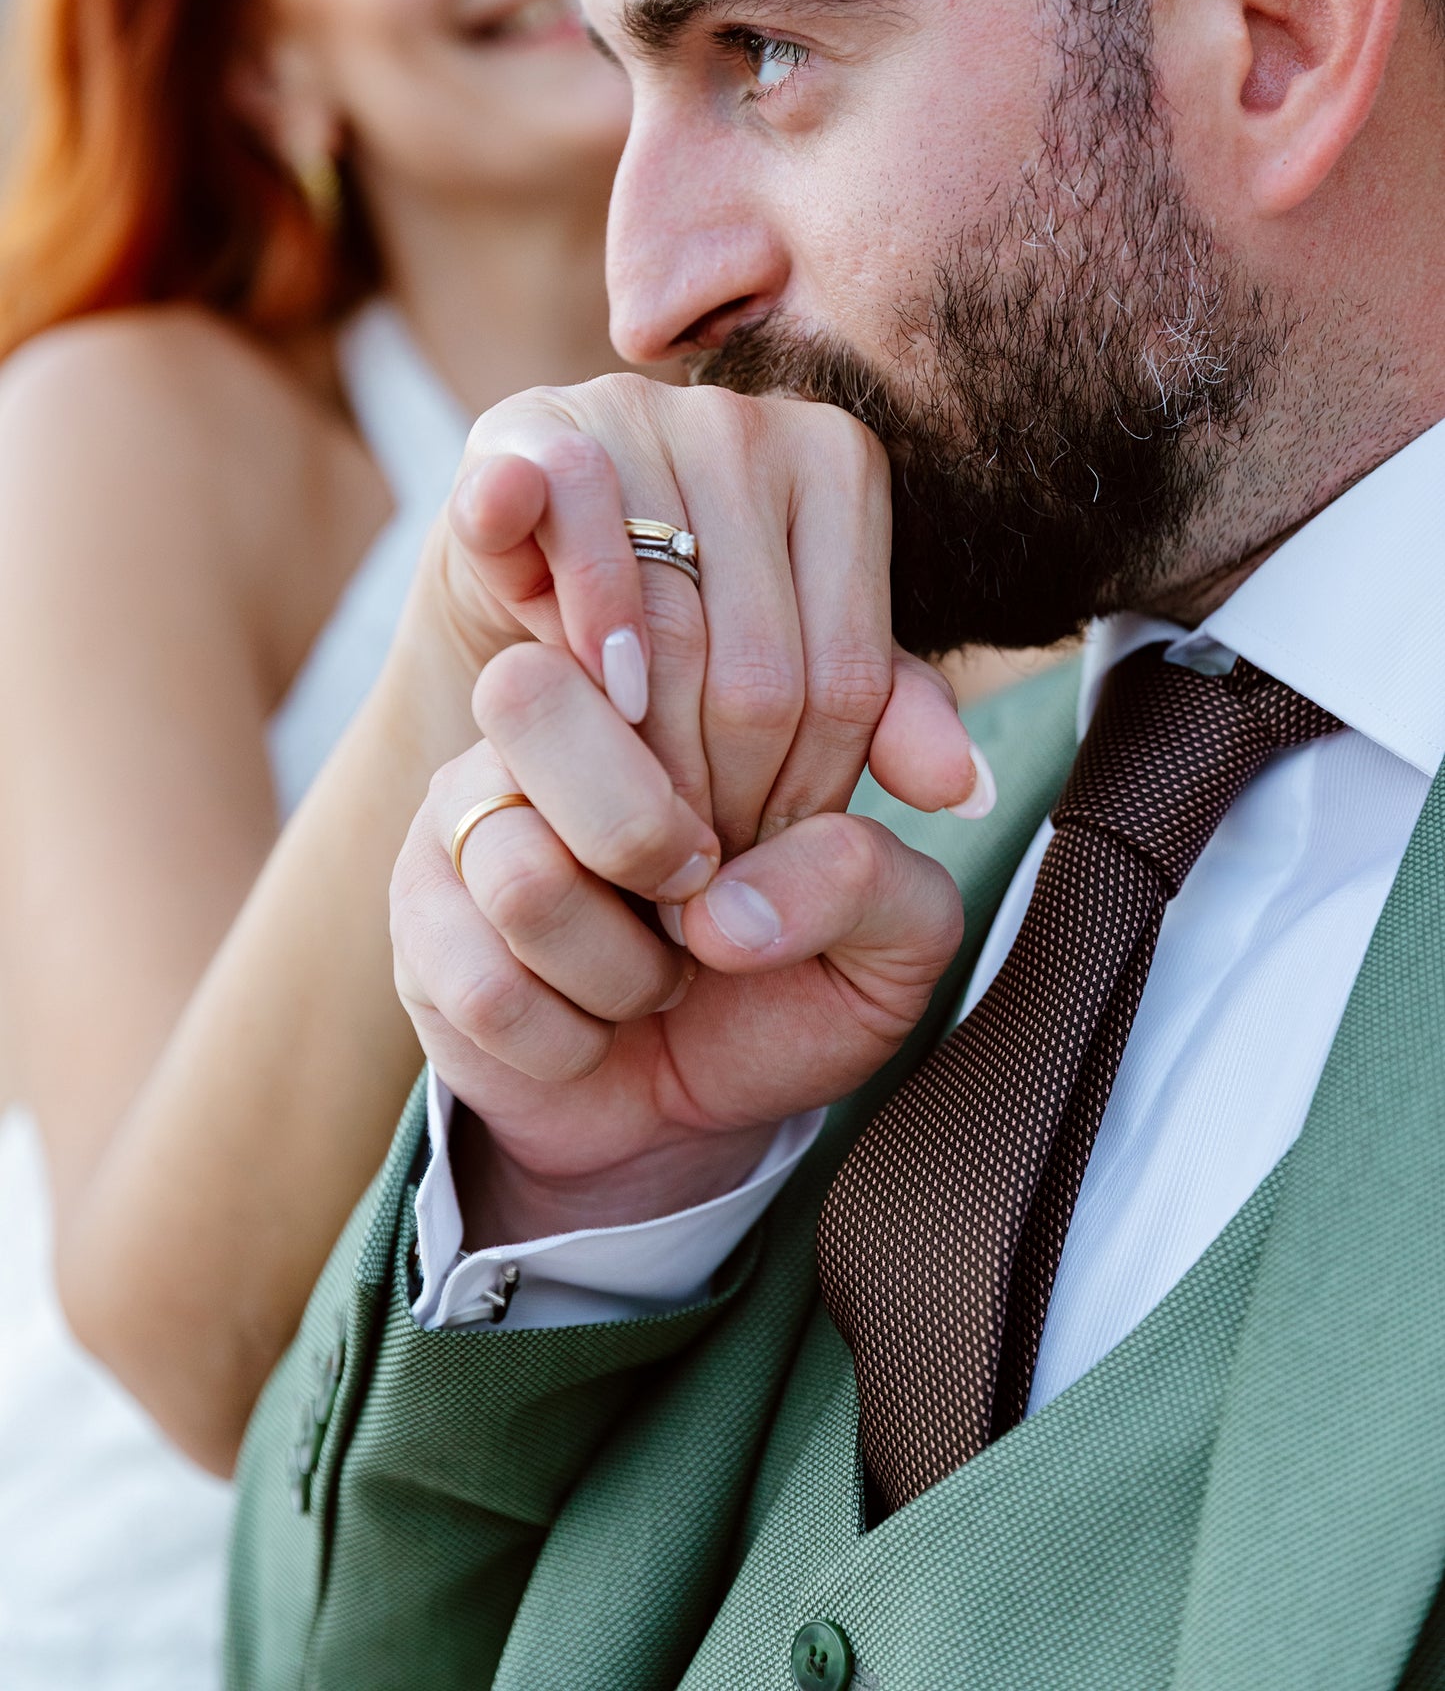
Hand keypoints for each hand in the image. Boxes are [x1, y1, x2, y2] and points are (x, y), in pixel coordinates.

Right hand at [392, 642, 965, 1240]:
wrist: (692, 1110)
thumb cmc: (791, 983)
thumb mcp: (892, 937)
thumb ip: (870, 876)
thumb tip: (736, 900)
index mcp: (665, 677)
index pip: (653, 622)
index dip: (725, 742)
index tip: (763, 832)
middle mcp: (542, 716)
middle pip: (528, 694)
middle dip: (642, 830)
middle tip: (698, 892)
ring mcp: (462, 815)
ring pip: (519, 871)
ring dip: (624, 969)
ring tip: (658, 974)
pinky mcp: (419, 924)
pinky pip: (486, 985)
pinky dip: (570, 1039)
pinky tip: (593, 1030)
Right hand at [424, 375, 984, 856]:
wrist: (529, 563)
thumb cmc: (682, 620)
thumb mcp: (798, 660)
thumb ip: (886, 712)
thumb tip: (966, 791)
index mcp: (840, 465)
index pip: (844, 678)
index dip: (802, 795)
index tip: (761, 857)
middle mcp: (750, 423)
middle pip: (756, 668)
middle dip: (719, 795)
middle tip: (690, 862)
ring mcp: (639, 414)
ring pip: (666, 625)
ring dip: (643, 749)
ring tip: (635, 816)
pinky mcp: (535, 425)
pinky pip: (571, 514)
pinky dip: (581, 599)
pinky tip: (589, 677)